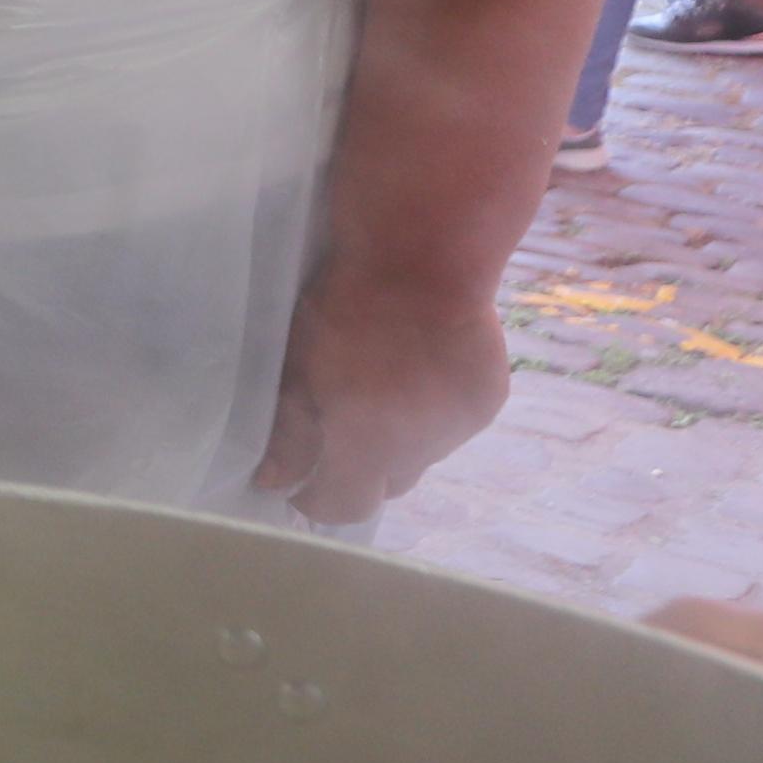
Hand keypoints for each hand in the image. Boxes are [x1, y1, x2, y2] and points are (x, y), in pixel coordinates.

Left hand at [252, 264, 508, 522]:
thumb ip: (288, 432)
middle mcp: (421, 450)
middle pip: (387, 483)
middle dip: (359, 468)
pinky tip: (420, 368)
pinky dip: (433, 410)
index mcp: (368, 446)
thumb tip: (274, 480)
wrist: (425, 256)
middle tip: (337, 425)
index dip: (316, 500)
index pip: (343, 507)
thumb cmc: (345, 306)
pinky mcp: (488, 402)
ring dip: (400, 436)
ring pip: (423, 452)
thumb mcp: (297, 366)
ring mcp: (460, 427)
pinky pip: (452, 424)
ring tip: (383, 384)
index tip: (297, 481)